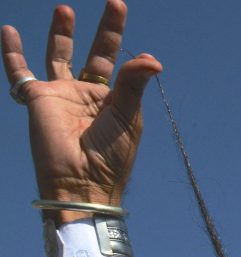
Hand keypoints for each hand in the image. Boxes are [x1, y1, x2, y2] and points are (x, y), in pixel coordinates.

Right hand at [2, 1, 160, 223]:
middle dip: (105, 30)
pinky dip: (11, 51)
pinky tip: (7, 29)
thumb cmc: (110, 156)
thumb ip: (133, 85)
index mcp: (113, 101)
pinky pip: (19, 70)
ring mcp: (61, 95)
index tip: (121, 8)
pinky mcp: (37, 98)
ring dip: (62, 34)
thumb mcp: (127, 117)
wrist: (81, 180)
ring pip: (59, 56)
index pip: (120, 64)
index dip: (121, 39)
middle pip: (95, 54)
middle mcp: (88, 95)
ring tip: (66, 9)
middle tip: (114, 1)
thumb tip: (151, 59)